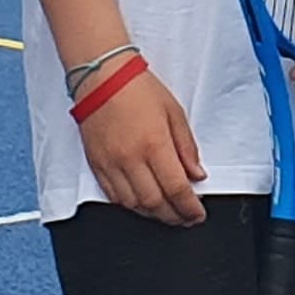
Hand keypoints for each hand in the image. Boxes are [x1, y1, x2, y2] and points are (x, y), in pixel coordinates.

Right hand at [78, 68, 207, 225]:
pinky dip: (131, 205)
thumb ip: (187, 147)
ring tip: (167, 212)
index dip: (190, 208)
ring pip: (134, 205)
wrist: (102, 77)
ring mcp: (111, 164)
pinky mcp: (97, 165)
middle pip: (155, 204)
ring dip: (153, 214)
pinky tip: (143, 202)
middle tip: (185, 218)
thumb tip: (197, 174)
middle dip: (174, 217)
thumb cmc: (137, 88)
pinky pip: (113, 197)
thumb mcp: (174, 112)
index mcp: (155, 144)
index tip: (197, 214)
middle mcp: (131, 159)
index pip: (177, 189)